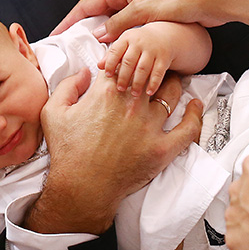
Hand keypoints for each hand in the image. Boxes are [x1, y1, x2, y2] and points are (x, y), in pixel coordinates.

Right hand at [25, 69, 202, 233]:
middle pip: (151, 74)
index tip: (129, 64)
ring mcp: (150, 126)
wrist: (81, 187)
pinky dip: (195, 115)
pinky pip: (188, 129)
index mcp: (106, 92)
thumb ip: (68, 85)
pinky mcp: (162, 148)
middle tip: (154, 68)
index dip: (126, 62)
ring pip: (171, 94)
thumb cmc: (66, 150)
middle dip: (152, 68)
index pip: (124, 64)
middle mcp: (131, 104)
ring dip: (173, 85)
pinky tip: (196, 106)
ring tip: (173, 82)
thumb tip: (85, 71)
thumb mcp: (53, 111)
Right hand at [52, 0, 229, 42]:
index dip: (70, 20)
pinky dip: (121, 42)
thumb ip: (119, 24)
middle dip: (84, 30)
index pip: (88, 5)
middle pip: (98, 14)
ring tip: (93, 55)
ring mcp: (140, 7)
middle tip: (72, 48)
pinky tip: (118, 54)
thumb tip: (98, 36)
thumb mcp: (144, 10)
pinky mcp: (152, 18)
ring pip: (114, 25)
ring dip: (104, 39)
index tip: (57, 34)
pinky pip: (128, 31)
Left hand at [101, 26, 174, 96]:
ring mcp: (153, 50)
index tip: (108, 75)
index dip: (110, 63)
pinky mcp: (164, 57)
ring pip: (143, 68)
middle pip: (129, 61)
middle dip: (123, 76)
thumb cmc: (138, 43)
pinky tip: (149, 92)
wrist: (164, 36)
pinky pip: (158, 72)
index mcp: (127, 38)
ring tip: (133, 93)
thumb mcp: (125, 43)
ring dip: (137, 82)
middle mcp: (139, 42)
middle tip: (120, 89)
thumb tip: (99, 66)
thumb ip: (112, 54)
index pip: (116, 51)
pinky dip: (153, 83)